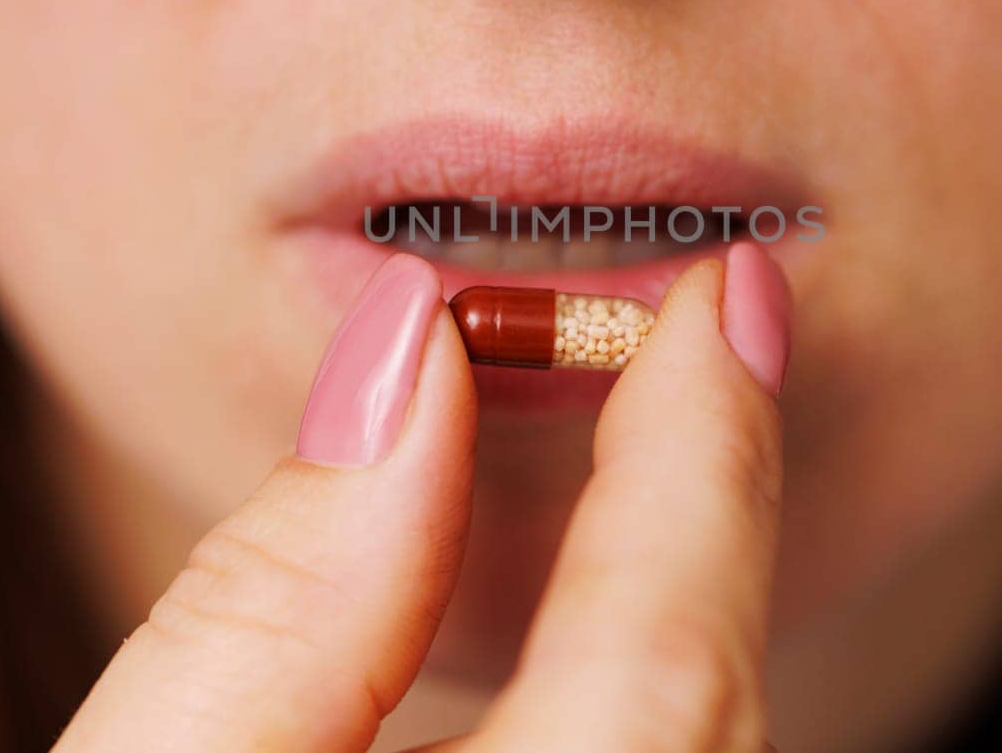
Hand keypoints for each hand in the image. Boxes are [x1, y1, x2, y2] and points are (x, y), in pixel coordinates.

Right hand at [56, 243, 790, 751]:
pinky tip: (623, 602)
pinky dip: (665, 678)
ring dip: (701, 587)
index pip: (668, 640)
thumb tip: (407, 348)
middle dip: (724, 493)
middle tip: (727, 332)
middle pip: (717, 690)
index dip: (706, 449)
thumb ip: (273, 597)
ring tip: (685, 437)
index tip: (728, 293)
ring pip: (716, 737)